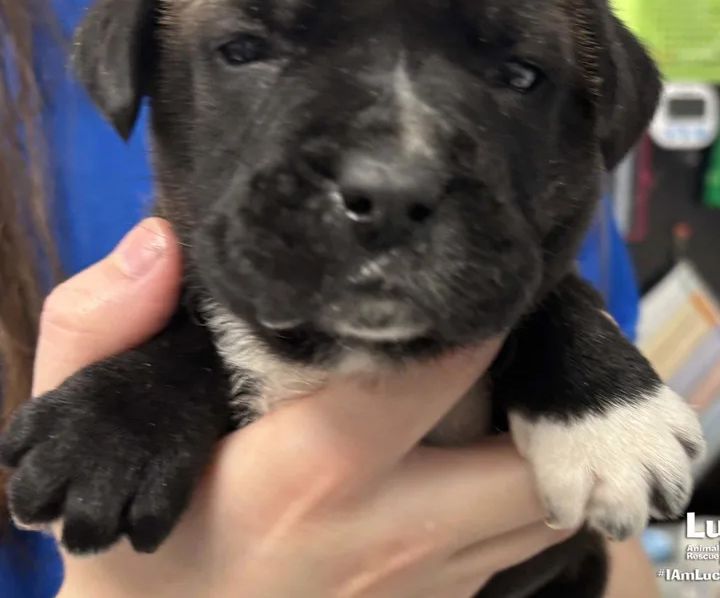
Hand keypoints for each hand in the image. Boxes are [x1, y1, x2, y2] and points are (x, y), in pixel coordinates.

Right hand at [34, 219, 572, 597]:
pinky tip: (493, 448)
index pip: (440, 370)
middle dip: (547, 390)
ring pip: (542, 510)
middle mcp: (393, 534)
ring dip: (547, 440)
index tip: (477, 274)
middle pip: (531, 460)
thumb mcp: (82, 430)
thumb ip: (98, 328)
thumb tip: (160, 244)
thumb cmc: (135, 540)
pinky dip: (527, 492)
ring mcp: (425, 588)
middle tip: (526, 331)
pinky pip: (518, 548)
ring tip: (521, 381)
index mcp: (314, 470)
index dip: (478, 314)